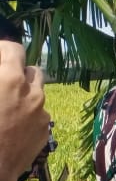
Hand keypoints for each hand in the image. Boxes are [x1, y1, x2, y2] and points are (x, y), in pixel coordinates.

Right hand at [0, 41, 48, 180]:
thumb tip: (1, 72)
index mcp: (11, 79)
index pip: (13, 49)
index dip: (3, 50)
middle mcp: (33, 93)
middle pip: (32, 70)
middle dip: (18, 72)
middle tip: (3, 81)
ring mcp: (42, 113)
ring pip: (37, 94)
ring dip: (24, 94)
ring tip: (6, 105)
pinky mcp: (45, 131)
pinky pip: (39, 114)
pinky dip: (28, 114)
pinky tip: (12, 125)